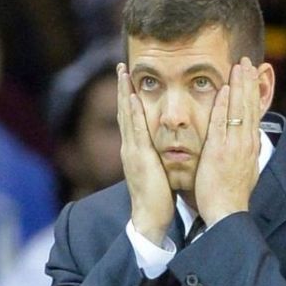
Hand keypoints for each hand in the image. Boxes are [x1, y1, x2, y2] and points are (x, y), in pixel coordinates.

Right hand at [116, 63, 174, 243]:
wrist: (150, 219)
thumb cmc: (158, 199)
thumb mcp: (158, 172)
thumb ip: (158, 157)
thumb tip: (164, 147)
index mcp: (136, 151)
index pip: (132, 119)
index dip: (130, 98)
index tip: (130, 79)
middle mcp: (130, 148)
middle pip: (125, 112)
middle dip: (123, 89)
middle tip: (121, 66)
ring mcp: (132, 153)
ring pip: (127, 117)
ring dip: (125, 94)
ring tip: (123, 73)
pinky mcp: (139, 159)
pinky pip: (136, 132)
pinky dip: (134, 114)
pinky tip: (134, 99)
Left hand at [195, 57, 262, 225]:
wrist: (227, 214)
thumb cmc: (231, 197)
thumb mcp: (244, 172)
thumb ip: (244, 155)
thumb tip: (248, 145)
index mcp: (251, 148)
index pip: (253, 114)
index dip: (253, 93)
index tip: (252, 76)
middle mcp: (246, 144)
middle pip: (249, 106)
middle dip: (248, 82)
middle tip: (247, 61)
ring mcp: (234, 146)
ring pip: (239, 110)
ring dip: (239, 86)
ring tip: (239, 65)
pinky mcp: (220, 151)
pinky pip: (222, 123)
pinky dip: (224, 105)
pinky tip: (225, 88)